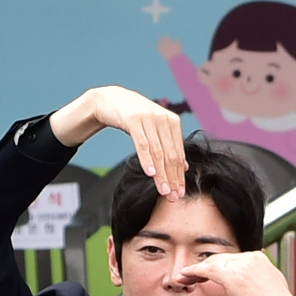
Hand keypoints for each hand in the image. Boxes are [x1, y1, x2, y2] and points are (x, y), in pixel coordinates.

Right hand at [51, 83, 185, 190]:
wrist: (110, 99)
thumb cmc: (134, 117)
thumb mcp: (155, 129)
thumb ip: (169, 145)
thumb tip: (184, 167)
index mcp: (172, 122)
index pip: (178, 153)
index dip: (180, 175)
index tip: (180, 192)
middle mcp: (163, 119)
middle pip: (170, 155)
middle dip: (172, 178)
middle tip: (173, 196)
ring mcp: (148, 118)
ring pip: (158, 152)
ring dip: (161, 174)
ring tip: (163, 190)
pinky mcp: (133, 119)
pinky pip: (142, 144)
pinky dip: (147, 160)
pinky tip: (150, 173)